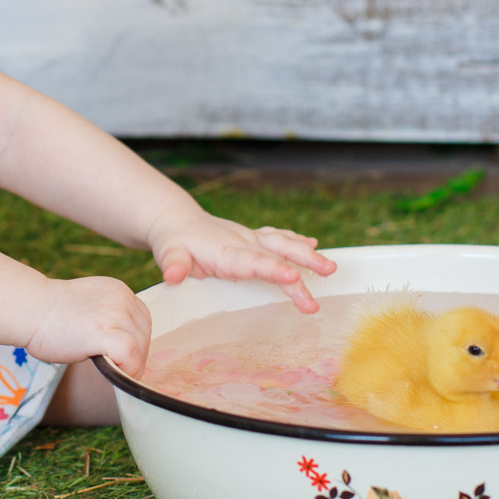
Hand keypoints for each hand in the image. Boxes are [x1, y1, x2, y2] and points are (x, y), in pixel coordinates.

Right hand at [25, 277, 151, 374]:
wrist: (30, 309)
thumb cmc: (53, 315)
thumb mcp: (93, 306)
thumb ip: (111, 318)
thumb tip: (129, 348)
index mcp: (119, 291)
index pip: (142, 321)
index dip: (136, 342)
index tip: (121, 356)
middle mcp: (121, 298)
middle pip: (144, 335)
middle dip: (135, 356)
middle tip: (117, 367)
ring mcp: (113, 313)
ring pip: (140, 347)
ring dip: (131, 365)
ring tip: (112, 369)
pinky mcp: (102, 331)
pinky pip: (130, 355)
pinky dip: (127, 369)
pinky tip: (113, 372)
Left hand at [146, 209, 336, 313]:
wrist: (177, 221)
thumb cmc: (174, 241)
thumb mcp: (168, 252)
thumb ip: (174, 264)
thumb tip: (174, 276)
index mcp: (226, 250)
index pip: (253, 261)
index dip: (273, 269)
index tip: (293, 277)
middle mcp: (244, 242)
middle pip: (278, 252)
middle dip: (305, 262)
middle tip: (328, 272)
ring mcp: (251, 238)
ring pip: (284, 244)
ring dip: (307, 254)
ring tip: (330, 268)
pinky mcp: (253, 239)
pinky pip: (278, 238)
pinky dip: (296, 242)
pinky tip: (312, 245)